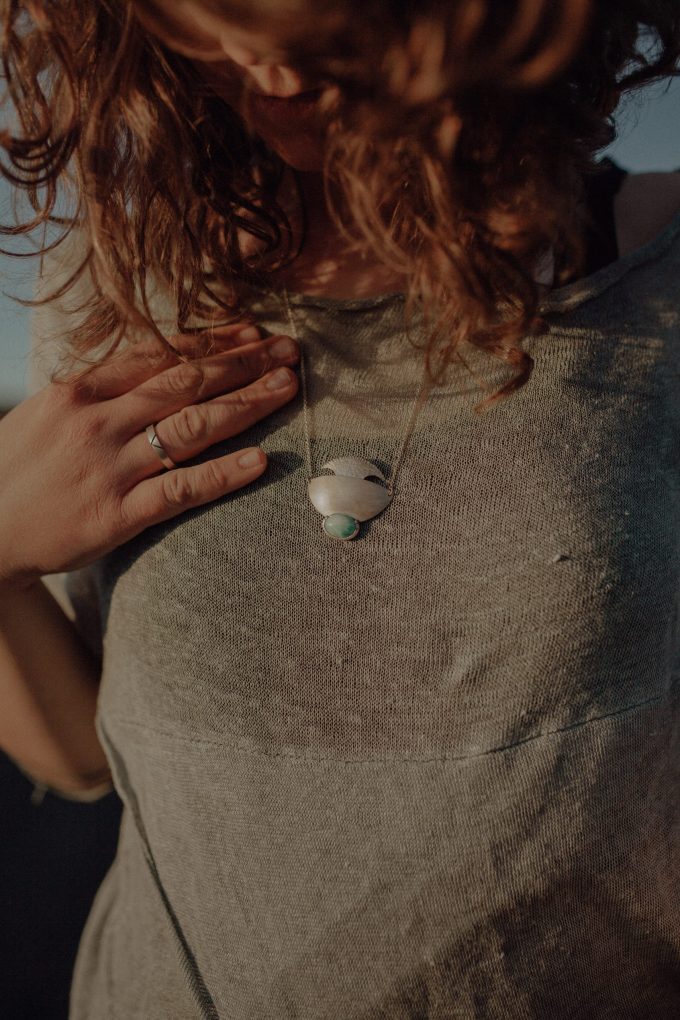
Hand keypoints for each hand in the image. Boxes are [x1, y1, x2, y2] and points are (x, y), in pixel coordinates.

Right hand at [0, 322, 298, 590]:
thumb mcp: (43, 413)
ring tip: (288, 388)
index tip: (251, 332)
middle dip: (243, 364)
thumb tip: (152, 369)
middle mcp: (97, 422)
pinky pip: (180, 490)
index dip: (211, 343)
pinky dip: (222, 474)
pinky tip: (261, 460)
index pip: (159, 357)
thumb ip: (98, 392)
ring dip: (247, 405)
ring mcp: (109, 468)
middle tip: (290, 351)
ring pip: (192, 428)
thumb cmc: (11, 469)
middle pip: (186, 383)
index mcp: (78, 391)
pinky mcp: (116, 515)